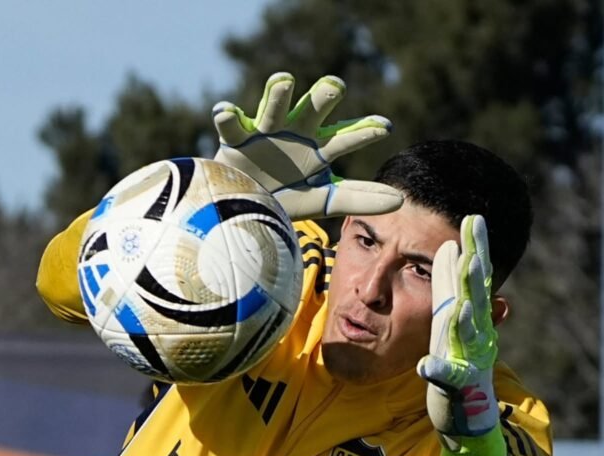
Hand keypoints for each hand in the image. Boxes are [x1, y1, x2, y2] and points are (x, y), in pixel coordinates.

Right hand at [212, 72, 401, 219]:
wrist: (244, 205)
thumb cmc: (286, 198)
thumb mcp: (323, 200)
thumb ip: (359, 198)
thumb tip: (400, 199)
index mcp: (319, 146)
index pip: (346, 137)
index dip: (363, 131)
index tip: (384, 128)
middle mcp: (297, 131)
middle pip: (314, 109)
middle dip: (324, 96)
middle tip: (336, 88)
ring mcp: (267, 130)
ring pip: (275, 106)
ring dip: (279, 94)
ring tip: (285, 81)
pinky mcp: (237, 136)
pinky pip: (232, 123)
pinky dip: (227, 116)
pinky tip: (224, 111)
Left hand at [417, 215, 507, 455]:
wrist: (467, 413)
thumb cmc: (455, 363)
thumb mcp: (448, 319)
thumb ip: (446, 287)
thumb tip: (449, 249)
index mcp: (464, 316)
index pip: (469, 278)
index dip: (473, 250)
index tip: (473, 220)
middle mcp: (472, 334)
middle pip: (474, 298)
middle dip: (473, 275)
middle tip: (472, 251)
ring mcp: (467, 359)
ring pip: (467, 335)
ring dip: (464, 319)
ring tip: (460, 303)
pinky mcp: (457, 386)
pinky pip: (447, 377)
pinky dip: (439, 370)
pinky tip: (427, 364)